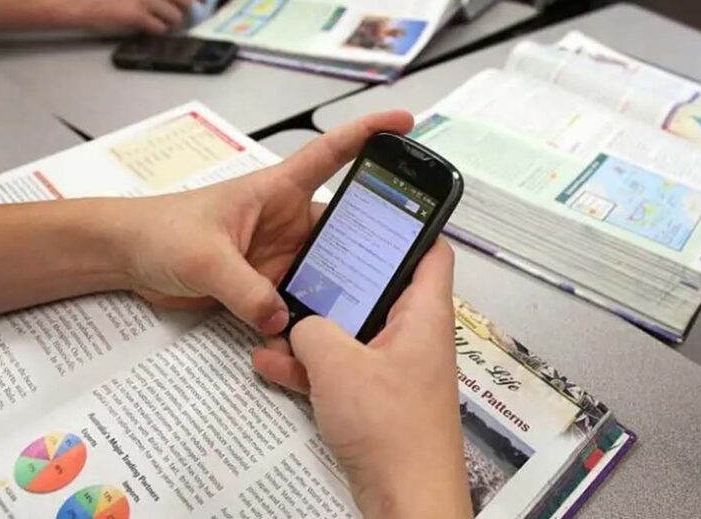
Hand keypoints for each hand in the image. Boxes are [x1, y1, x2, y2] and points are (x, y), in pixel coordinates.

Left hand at [114, 110, 413, 333]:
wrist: (124, 257)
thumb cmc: (159, 230)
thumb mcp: (204, 257)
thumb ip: (244, 289)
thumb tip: (282, 319)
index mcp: (276, 190)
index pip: (331, 154)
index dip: (368, 134)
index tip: (404, 122)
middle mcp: (286, 221)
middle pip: (343, 226)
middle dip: (372, 240)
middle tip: (405, 262)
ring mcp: (279, 254)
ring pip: (326, 269)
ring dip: (341, 287)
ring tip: (370, 308)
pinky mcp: (265, 285)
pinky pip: (299, 300)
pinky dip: (310, 317)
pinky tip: (325, 336)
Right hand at [253, 241, 473, 518]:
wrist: (406, 499)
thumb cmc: (393, 430)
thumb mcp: (338, 365)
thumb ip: (312, 331)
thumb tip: (300, 325)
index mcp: (424, 314)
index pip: (431, 252)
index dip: (408, 226)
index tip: (374, 210)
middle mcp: (413, 336)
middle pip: (378, 290)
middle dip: (336, 280)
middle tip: (302, 262)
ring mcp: (394, 369)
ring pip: (351, 331)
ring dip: (312, 328)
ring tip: (273, 318)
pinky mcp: (375, 400)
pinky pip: (339, 370)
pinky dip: (309, 367)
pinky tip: (269, 364)